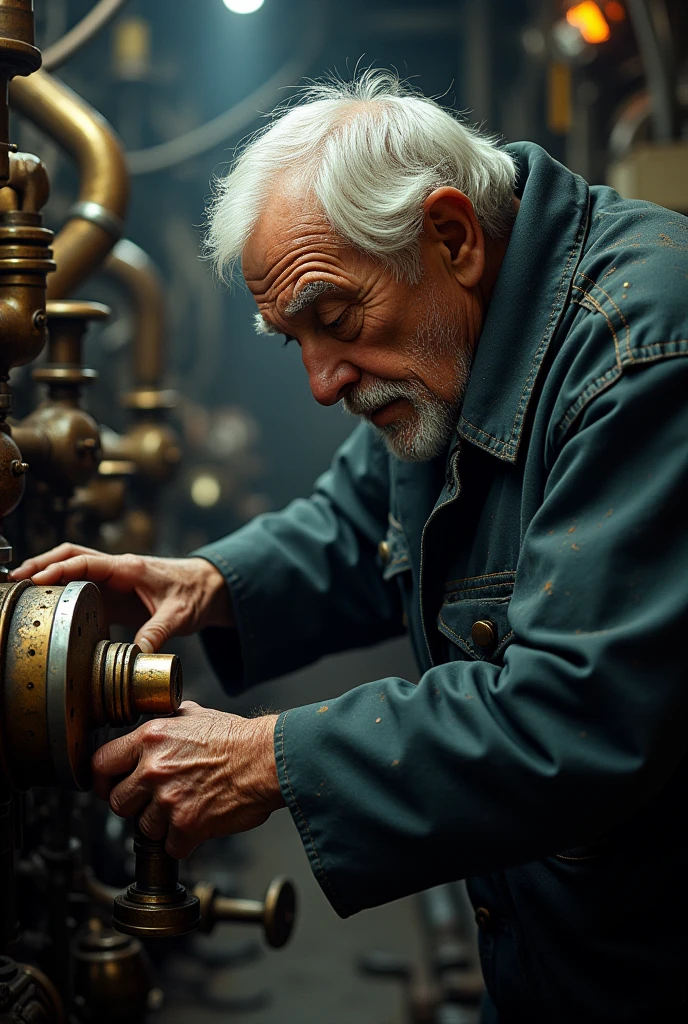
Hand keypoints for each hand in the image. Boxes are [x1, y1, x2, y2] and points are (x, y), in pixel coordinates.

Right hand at [10, 544, 231, 651]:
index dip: (59, 570)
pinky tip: (45, 601)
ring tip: (20, 586)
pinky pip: (82, 585)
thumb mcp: (179, 615)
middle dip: (41, 563)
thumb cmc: (196, 594)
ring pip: (73, 567)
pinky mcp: (114, 592)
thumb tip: (138, 654)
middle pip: (71, 555)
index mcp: (130, 567)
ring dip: (47, 572)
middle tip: (15, 579)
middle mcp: (117, 568)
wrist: (210, 588)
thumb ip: (157, 632)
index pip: (86, 561)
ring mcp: (114, 579)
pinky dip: (61, 588)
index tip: (35, 579)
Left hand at [92, 701, 283, 857]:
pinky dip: (183, 841)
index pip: (100, 764)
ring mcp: (168, 800)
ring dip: (161, 825)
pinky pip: (170, 846)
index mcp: (151, 739)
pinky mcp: (186, 826)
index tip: (106, 787)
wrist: (267, 760)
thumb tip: (165, 718)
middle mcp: (153, 769)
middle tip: (151, 802)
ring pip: (144, 828)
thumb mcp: (197, 715)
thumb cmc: (238, 738)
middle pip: (117, 802)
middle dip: (133, 805)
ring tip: (184, 809)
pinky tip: (198, 823)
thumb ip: (172, 720)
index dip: (100, 780)